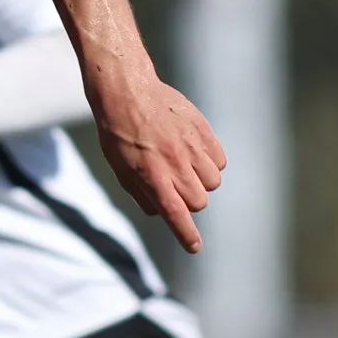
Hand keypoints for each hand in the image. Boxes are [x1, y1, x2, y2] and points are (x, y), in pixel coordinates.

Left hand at [91, 71, 225, 253]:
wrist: (127, 91)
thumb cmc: (118, 132)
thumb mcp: (120, 168)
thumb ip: (141, 193)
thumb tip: (160, 211)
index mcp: (152, 177)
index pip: (176, 215)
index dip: (186, 234)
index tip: (194, 247)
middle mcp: (175, 164)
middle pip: (199, 202)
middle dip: (190, 201)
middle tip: (176, 186)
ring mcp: (191, 147)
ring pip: (214, 182)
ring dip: (203, 181)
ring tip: (185, 165)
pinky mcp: (203, 130)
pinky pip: (220, 160)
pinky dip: (211, 162)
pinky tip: (195, 151)